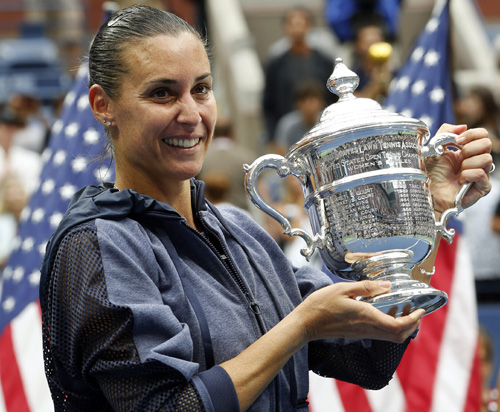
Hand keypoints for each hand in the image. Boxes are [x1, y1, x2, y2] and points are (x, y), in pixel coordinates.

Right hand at [297, 280, 423, 343]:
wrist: (306, 324)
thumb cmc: (321, 305)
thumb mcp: (342, 288)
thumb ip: (366, 288)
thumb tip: (387, 286)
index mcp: (366, 316)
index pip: (397, 326)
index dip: (413, 320)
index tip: (420, 310)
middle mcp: (367, 328)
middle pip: (398, 335)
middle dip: (412, 325)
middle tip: (416, 311)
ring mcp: (362, 333)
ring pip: (390, 336)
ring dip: (402, 327)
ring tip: (404, 310)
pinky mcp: (357, 333)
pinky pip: (380, 333)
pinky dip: (390, 326)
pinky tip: (386, 312)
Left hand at [426, 124, 492, 211]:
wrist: (430, 192)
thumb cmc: (433, 173)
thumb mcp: (434, 148)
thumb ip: (445, 132)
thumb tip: (463, 126)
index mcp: (469, 150)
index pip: (483, 134)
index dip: (471, 134)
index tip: (457, 141)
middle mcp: (478, 160)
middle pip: (487, 144)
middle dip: (469, 148)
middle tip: (458, 157)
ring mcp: (482, 174)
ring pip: (486, 159)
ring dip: (467, 164)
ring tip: (458, 172)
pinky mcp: (482, 187)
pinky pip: (480, 174)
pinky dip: (467, 176)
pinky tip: (460, 181)